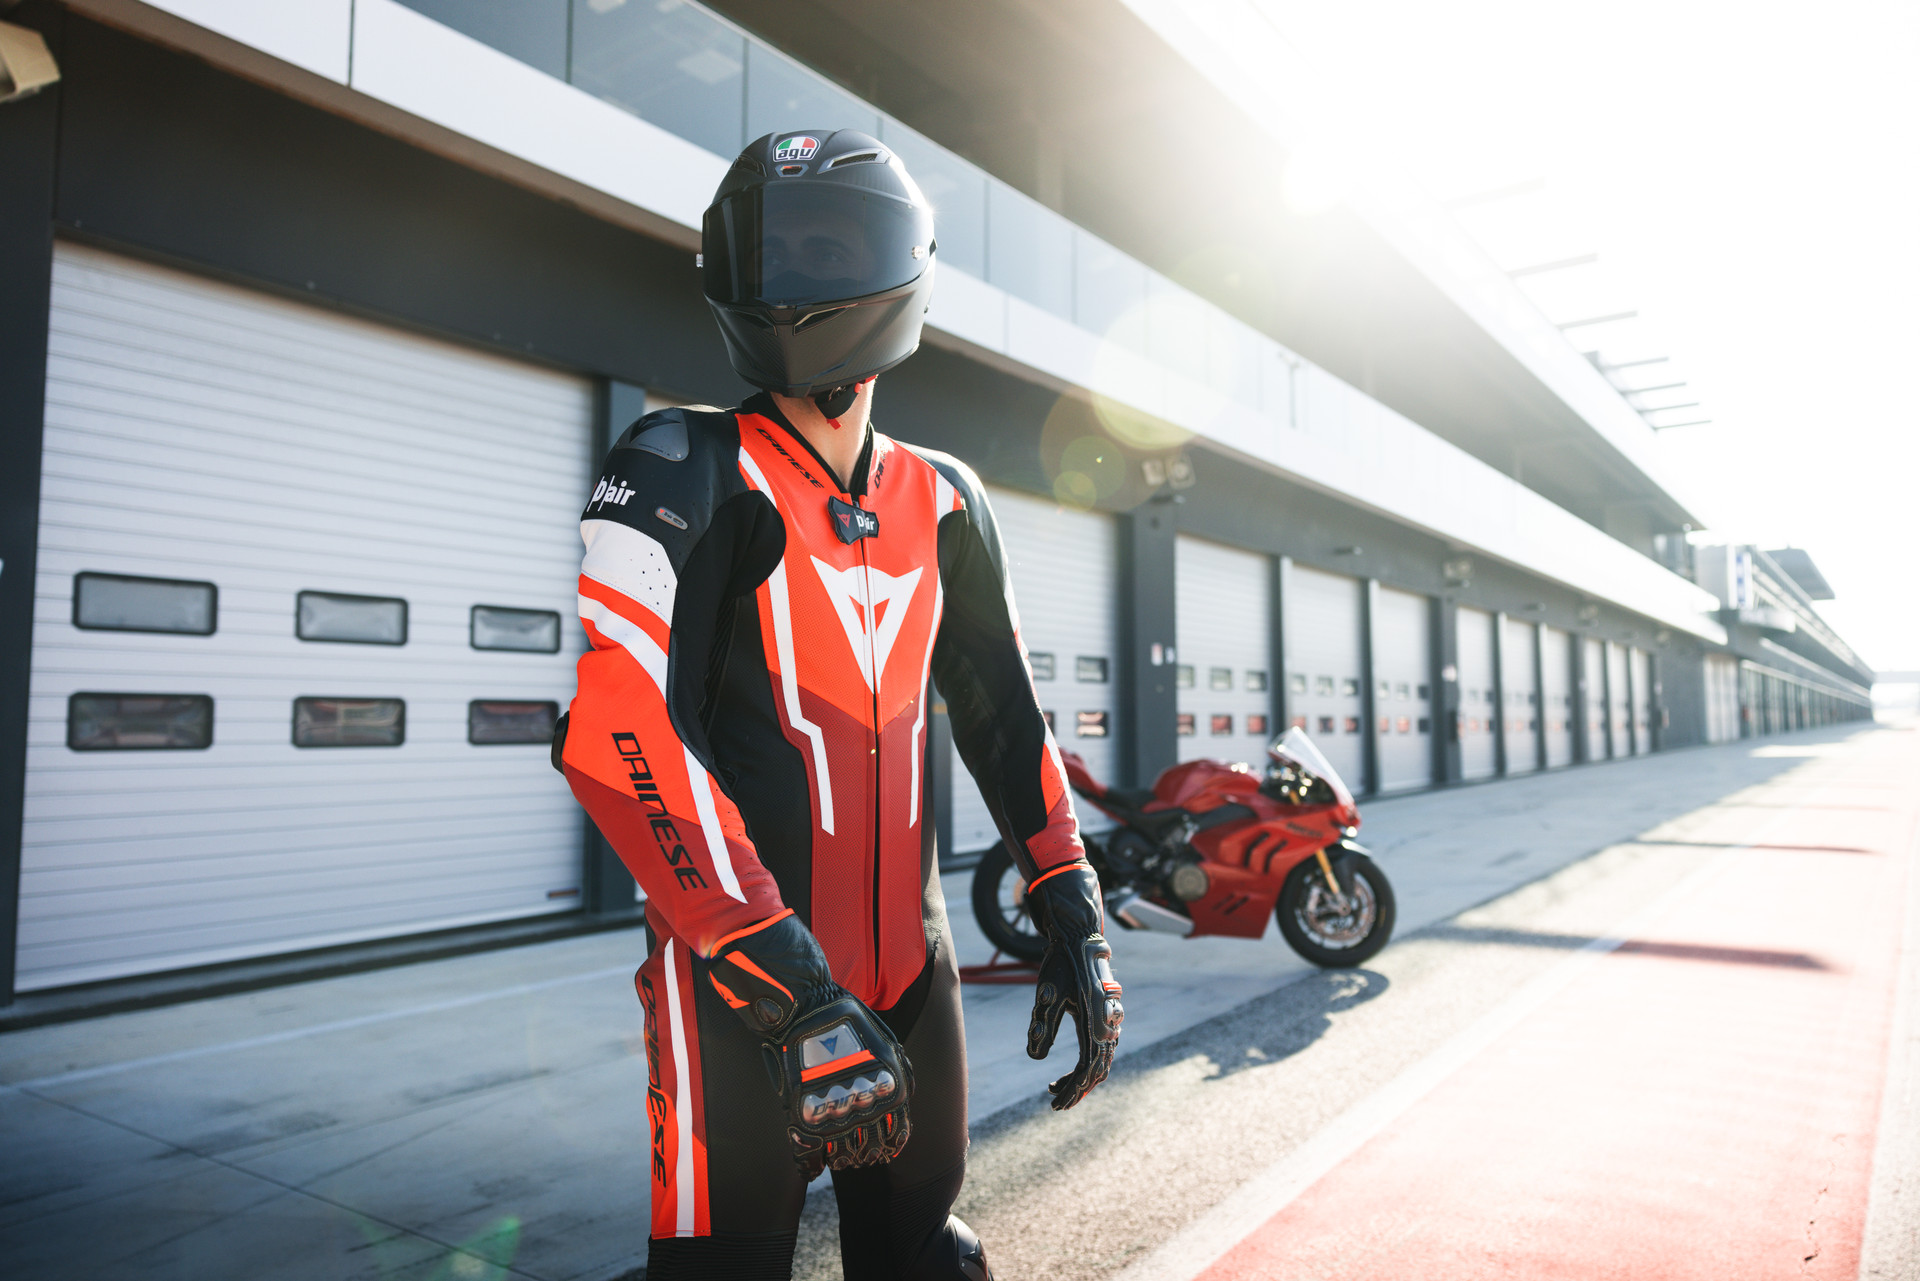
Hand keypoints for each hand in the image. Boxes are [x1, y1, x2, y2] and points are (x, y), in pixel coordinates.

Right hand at [706, 911, 912, 1175]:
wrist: (803, 1006)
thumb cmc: (845, 1019)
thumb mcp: (885, 1040)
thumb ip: (900, 1069)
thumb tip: (907, 1095)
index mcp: (890, 1087)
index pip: (897, 1134)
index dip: (891, 1146)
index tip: (883, 1149)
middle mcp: (866, 1103)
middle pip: (870, 1149)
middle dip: (865, 1155)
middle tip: (856, 1154)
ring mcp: (834, 1109)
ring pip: (842, 1155)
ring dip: (841, 1160)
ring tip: (837, 1157)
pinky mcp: (803, 1111)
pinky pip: (808, 1153)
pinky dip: (811, 1165)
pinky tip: (813, 1164)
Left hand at [1025, 864, 1123, 1108]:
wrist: (1078, 940)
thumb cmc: (1062, 965)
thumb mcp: (1047, 994)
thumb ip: (1042, 1024)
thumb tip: (1034, 1057)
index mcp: (1096, 1022)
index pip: (1087, 1068)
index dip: (1072, 1089)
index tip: (1054, 1103)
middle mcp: (1108, 1025)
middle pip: (1098, 1070)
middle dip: (1077, 1090)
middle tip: (1055, 1103)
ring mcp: (1110, 1022)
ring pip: (1101, 1062)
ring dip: (1082, 1079)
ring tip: (1056, 1088)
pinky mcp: (1105, 1018)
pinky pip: (1101, 1051)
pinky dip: (1086, 1066)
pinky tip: (1068, 1070)